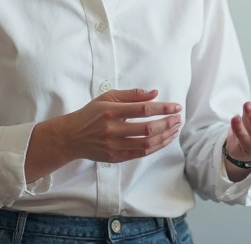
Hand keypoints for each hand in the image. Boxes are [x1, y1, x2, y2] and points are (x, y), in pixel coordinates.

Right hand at [53, 88, 181, 163]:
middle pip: (148, 128)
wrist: (71, 137)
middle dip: (167, 123)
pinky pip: (140, 153)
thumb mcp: (107, 97)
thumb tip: (155, 93)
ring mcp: (114, 145)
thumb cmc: (91, 114)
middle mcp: (113, 129)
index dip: (163, 108)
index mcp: (111, 111)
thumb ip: (132, 95)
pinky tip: (165, 140)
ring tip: (175, 130)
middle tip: (178, 119)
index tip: (176, 107)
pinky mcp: (115, 157)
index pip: (143, 109)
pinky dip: (156, 147)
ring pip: (147, 143)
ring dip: (165, 137)